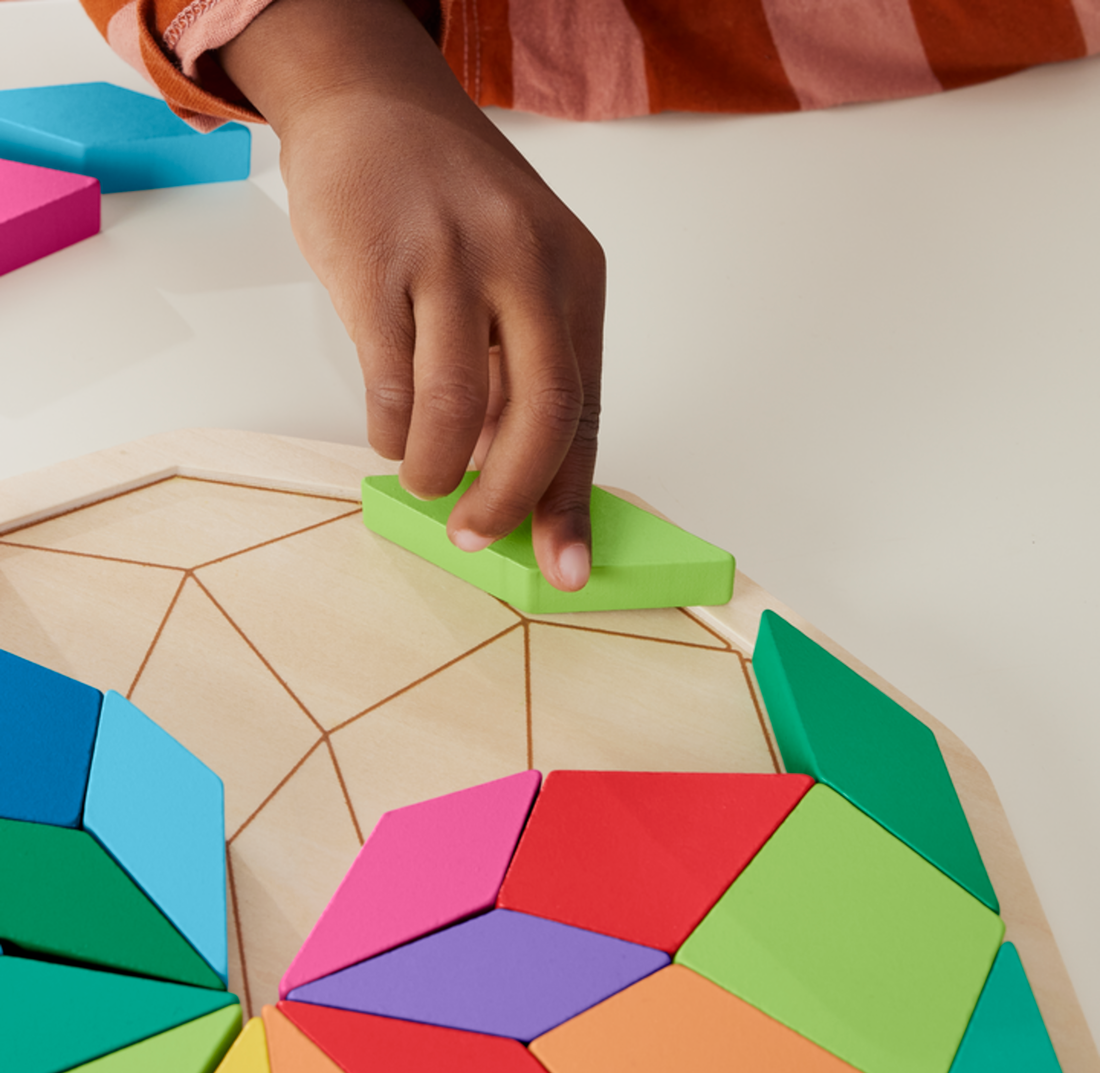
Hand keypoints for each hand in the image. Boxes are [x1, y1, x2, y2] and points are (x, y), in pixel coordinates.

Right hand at [220, 0, 604, 589]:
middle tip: (477, 536)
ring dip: (435, 468)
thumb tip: (509, 476)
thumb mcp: (516, 269)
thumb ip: (519, 365)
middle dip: (511, 498)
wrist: (372, 101)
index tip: (565, 564)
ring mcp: (453, 257)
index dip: (572, 499)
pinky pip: (388, 377)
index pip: (587, 409)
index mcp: (575, 276)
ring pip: (457, 405)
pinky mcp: (378, 260)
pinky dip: (387, 428)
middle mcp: (526, 263)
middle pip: (543, 412)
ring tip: (423, 482)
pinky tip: (388, 432)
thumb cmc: (449, 202)